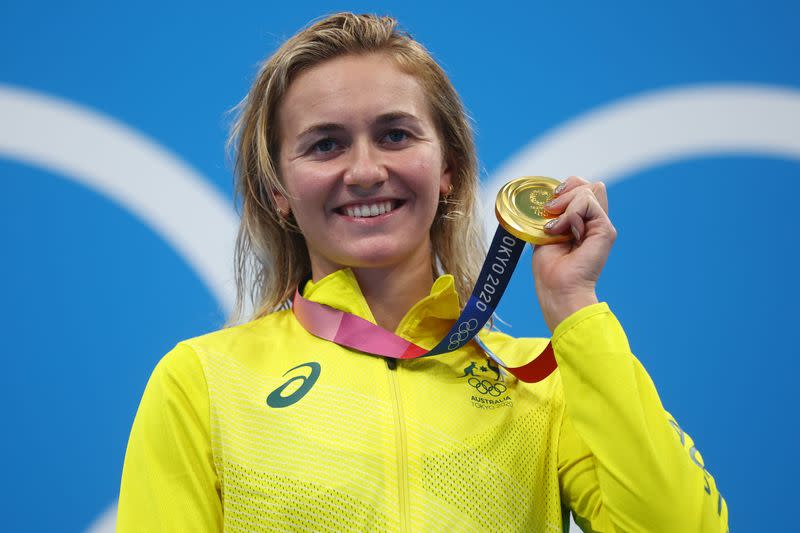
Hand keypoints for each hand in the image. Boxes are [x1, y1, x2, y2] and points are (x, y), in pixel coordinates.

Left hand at [532, 176, 616, 332]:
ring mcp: (602, 225)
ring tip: (555, 228)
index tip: (549, 206)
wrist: (557, 288)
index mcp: (584, 221)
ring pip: (587, 190)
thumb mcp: (548, 232)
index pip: (583, 188)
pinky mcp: (605, 230)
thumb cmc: (550, 268)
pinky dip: (569, 214)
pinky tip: (562, 231)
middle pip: (588, 185)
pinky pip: (587, 203)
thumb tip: (559, 194)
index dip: (566, 188)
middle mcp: (595, 221)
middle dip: (565, 192)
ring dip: (564, 205)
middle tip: (550, 212)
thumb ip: (557, 214)